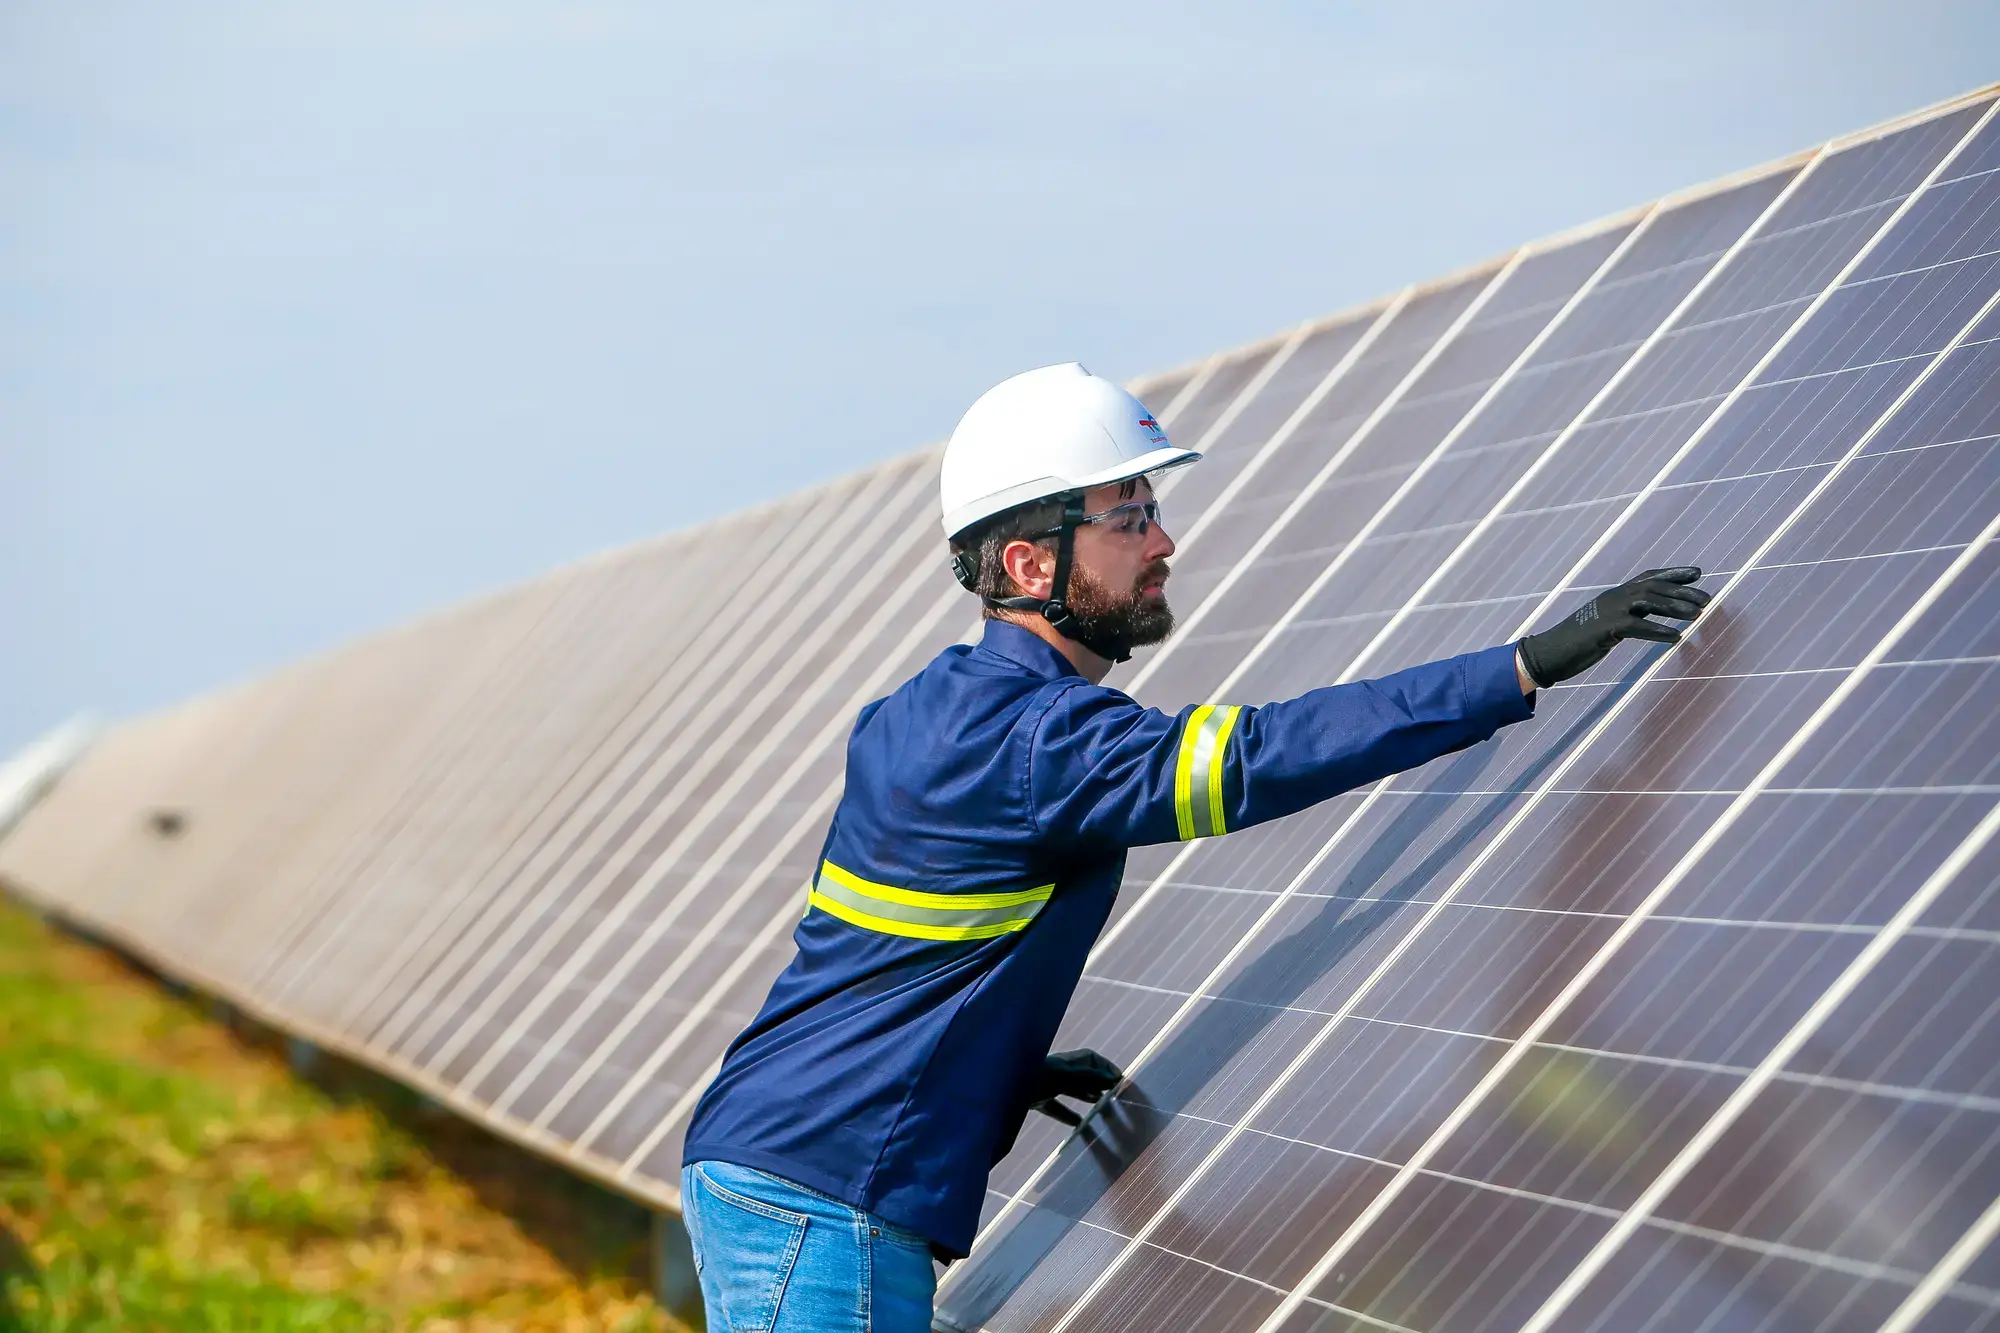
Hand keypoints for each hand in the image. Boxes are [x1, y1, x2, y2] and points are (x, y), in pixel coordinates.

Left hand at [1029, 1048, 1122, 1125]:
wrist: (998, 1090)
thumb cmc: (1032, 1078)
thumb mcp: (1063, 1076)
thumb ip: (1088, 1077)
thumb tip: (1112, 1078)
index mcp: (1064, 1062)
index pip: (1090, 1058)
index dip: (1105, 1067)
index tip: (1118, 1080)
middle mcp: (1056, 1071)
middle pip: (1082, 1074)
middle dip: (1098, 1083)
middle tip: (1115, 1094)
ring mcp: (1045, 1085)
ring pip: (1071, 1090)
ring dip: (1087, 1096)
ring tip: (1102, 1105)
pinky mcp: (1036, 1100)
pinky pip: (1056, 1108)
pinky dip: (1069, 1115)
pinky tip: (1079, 1126)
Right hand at [1517, 567, 1709, 688]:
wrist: (1547, 654)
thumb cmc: (1575, 643)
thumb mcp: (1605, 625)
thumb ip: (1624, 618)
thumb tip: (1642, 618)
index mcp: (1614, 596)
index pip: (1648, 578)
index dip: (1673, 574)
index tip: (1697, 573)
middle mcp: (1613, 598)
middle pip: (1654, 588)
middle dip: (1682, 591)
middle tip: (1707, 599)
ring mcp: (1608, 612)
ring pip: (1648, 602)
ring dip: (1675, 607)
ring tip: (1697, 614)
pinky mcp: (1604, 629)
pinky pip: (1636, 627)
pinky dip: (1657, 631)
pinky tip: (1675, 638)